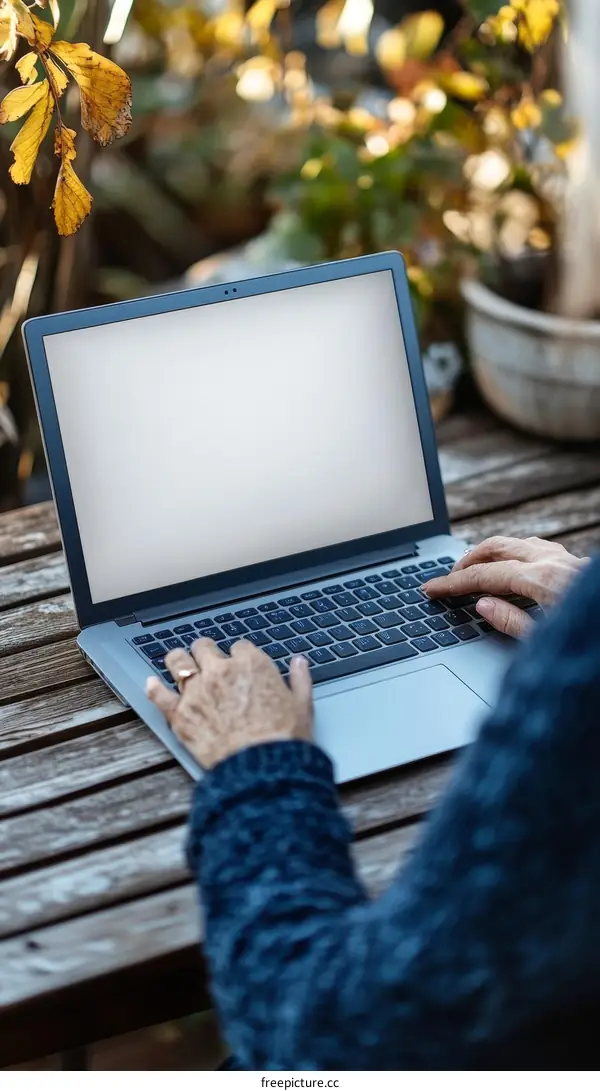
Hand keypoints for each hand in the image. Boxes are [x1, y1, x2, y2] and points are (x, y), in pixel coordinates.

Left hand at [145, 638, 312, 768]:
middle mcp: (220, 671)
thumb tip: (299, 664)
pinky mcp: (179, 714)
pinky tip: (152, 683)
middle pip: (204, 647)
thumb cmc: (283, 739)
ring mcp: (196, 691)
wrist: (261, 768)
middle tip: (209, 663)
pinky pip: (158, 694)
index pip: (239, 646)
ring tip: (181, 665)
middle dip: (206, 653)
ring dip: (179, 661)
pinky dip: (154, 688)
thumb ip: (299, 680)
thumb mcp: (302, 706)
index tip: (240, 666)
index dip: (239, 656)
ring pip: (177, 661)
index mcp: (251, 664)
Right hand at [423, 536, 587, 637]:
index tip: (429, 588)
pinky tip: (510, 568)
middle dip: (466, 560)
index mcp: (544, 581)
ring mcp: (567, 559)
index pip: (484, 577)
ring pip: (516, 542)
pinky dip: (512, 553)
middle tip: (446, 578)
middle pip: (496, 547)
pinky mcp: (576, 564)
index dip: (452, 582)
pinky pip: (535, 547)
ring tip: (471, 571)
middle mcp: (554, 562)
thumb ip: (514, 623)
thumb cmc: (590, 642)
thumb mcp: (549, 643)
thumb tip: (484, 604)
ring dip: (488, 553)